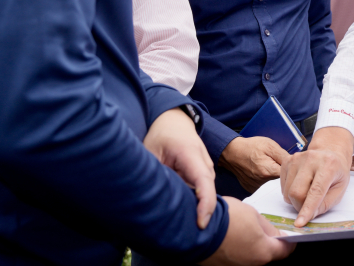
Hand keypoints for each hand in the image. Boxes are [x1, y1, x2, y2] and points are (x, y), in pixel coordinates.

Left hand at [145, 107, 216, 229]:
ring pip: (205, 193)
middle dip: (200, 213)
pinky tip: (182, 211)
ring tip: (179, 223)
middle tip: (182, 233)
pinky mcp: (203, 173)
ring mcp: (206, 167)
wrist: (175, 120)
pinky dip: (195, 202)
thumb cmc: (162, 134)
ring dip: (196, 208)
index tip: (201, 223)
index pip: (204, 182)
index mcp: (190, 155)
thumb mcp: (150, 151)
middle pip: (207, 192)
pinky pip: (202, 190)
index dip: (205, 204)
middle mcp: (204, 162)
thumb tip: (147, 198)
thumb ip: (152, 174)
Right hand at [199, 197, 294, 264]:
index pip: (285, 251)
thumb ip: (267, 227)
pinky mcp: (220, 265)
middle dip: (269, 242)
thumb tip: (275, 233)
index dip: (289, 241)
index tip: (288, 234)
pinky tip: (231, 235)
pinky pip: (235, 257)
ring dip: (252, 245)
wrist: (194, 227)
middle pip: (267, 255)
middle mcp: (251, 264)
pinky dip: (237, 248)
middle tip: (266, 229)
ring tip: (245, 230)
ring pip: (250, 256)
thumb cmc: (226, 218)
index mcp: (263, 252)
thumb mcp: (252, 215)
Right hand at [219, 136, 289, 194]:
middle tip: (275, 161)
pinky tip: (260, 169)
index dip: (291, 169)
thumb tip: (296, 162)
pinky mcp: (251, 189)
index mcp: (268, 171)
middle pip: (281, 180)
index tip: (290, 164)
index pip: (288, 176)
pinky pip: (263, 185)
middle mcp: (261, 182)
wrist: (232, 152)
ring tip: (265, 164)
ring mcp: (255, 187)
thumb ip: (283, 155)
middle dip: (282, 171)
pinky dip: (264, 178)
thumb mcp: (269, 145)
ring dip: (272, 174)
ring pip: (272, 183)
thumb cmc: (250, 147)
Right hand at [279, 126, 353, 226]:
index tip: (300, 223)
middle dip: (300, 206)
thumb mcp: (339, 190)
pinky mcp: (287, 160)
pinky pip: (282, 186)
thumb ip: (325, 204)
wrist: (330, 153)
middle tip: (308, 208)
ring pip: (288, 191)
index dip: (307, 209)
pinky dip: (289, 192)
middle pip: (297, 192)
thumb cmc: (336, 173)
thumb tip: (308, 216)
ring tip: (307, 193)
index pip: (316, 191)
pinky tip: (301, 185)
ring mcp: (297, 158)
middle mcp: (311, 158)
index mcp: (329, 165)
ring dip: (295, 200)